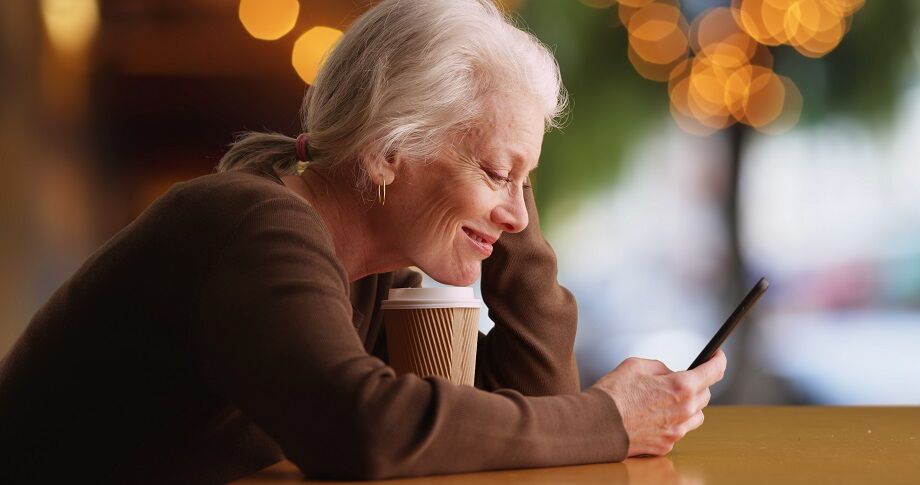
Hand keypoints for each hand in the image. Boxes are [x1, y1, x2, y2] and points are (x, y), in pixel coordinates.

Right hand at [590, 349, 726, 455]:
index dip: (718, 360)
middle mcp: (684, 410)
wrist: (597, 424)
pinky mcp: (666, 444)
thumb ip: (661, 368)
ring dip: (690, 405)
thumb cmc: (613, 393)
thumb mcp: (637, 365)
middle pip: (706, 395)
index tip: (717, 356)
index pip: (714, 371)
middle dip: (698, 384)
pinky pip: (679, 430)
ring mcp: (676, 430)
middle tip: (683, 378)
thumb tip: (669, 374)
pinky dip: (674, 421)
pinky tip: (656, 416)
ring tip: (669, 399)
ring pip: (697, 416)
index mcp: (681, 387)